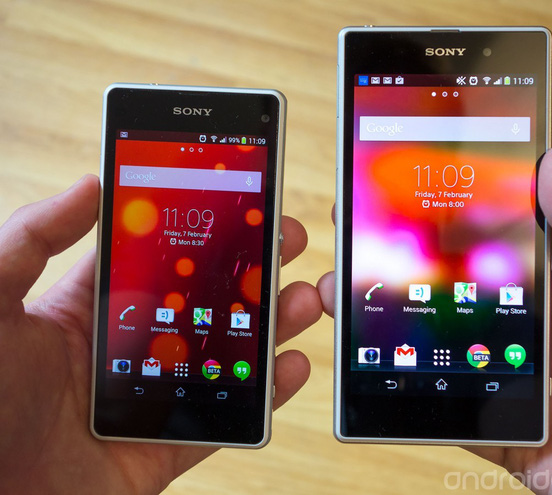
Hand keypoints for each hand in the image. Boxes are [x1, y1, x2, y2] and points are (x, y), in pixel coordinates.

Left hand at [0, 176, 321, 494]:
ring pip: (226, 355)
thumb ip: (31, 238)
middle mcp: (126, 348)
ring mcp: (150, 397)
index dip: (202, 226)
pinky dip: (264, 395)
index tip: (240, 200)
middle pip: (205, 301)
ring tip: (304, 297)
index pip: (157, 255)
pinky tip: (291, 365)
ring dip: (270, 325)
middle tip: (286, 240)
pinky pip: (224, 419)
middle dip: (251, 270)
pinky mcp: (163, 445)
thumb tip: (90, 184)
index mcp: (87, 310)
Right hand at [317, 146, 551, 492]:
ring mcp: (504, 369)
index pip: (494, 226)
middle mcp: (526, 319)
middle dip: (395, 254)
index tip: (399, 177)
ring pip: (430, 336)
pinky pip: (437, 398)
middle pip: (448, 279)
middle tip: (349, 227)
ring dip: (381, 317)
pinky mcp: (494, 419)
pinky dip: (398, 385)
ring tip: (333, 292)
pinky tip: (361, 363)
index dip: (446, 201)